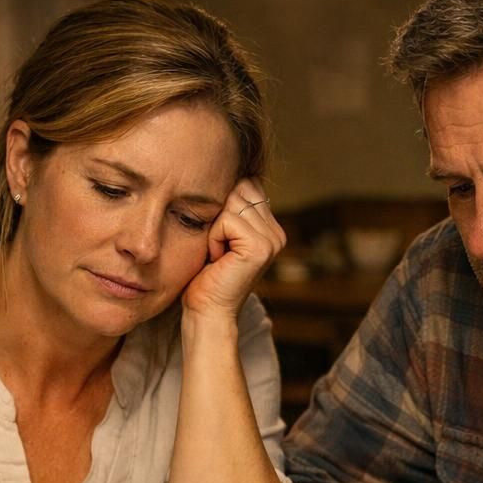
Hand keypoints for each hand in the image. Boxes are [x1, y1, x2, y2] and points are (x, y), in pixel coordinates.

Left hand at [183, 178, 285, 317]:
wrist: (207, 311)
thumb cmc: (205, 276)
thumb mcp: (219, 234)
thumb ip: (230, 208)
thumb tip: (223, 170)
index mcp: (270, 228)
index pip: (246, 186)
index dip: (223, 204)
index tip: (217, 237)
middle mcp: (277, 232)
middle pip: (239, 190)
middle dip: (217, 214)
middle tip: (216, 247)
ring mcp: (272, 239)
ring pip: (232, 203)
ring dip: (214, 227)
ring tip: (216, 253)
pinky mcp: (260, 246)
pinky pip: (226, 220)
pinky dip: (213, 237)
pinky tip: (217, 258)